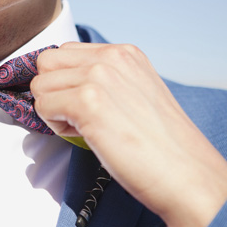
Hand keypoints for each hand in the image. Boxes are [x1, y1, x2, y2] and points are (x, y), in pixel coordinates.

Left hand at [31, 42, 226, 226]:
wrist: (186, 174)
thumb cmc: (159, 144)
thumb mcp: (135, 93)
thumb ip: (104, 80)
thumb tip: (63, 84)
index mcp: (124, 53)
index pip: (64, 52)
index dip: (64, 81)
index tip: (85, 105)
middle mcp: (111, 57)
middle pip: (46, 62)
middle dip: (52, 91)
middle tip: (77, 117)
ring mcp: (99, 77)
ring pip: (40, 85)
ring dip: (53, 110)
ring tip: (85, 128)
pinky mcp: (88, 102)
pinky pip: (42, 105)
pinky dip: (55, 126)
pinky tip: (84, 135)